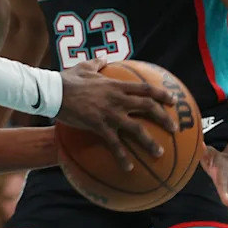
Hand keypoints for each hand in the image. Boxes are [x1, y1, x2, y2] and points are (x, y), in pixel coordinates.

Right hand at [58, 58, 175, 171]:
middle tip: (174, 129)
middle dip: (164, 118)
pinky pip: (114, 145)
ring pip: (137, 129)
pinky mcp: (99, 126)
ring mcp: (109, 114)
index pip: (144, 88)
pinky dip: (123, 157)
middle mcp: (117, 99)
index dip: (161, 94)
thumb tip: (104, 59)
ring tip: (160, 153)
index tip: (173, 101)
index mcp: (115, 85)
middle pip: (147, 107)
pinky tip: (128, 168)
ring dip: (150, 142)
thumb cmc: (67, 79)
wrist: (53, 92)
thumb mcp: (84, 67)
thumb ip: (97, 64)